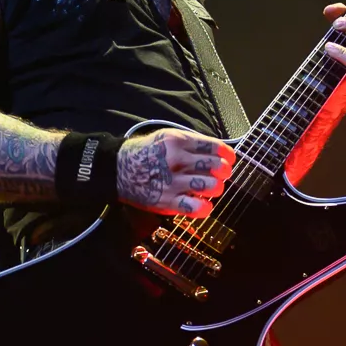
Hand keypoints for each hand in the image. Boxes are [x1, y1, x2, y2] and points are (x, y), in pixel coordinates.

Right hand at [117, 127, 236, 218]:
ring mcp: (173, 182)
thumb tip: (217, 151)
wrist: (117, 170)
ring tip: (211, 189)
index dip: (227, 155)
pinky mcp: (167, 201)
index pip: (215, 147)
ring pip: (211, 186)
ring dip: (216, 188)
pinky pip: (195, 207)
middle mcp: (177, 161)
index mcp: (178, 142)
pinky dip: (205, 207)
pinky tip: (204, 205)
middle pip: (216, 166)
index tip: (228, 159)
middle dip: (224, 172)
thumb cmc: (145, 153)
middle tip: (220, 175)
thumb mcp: (166, 137)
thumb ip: (190, 143)